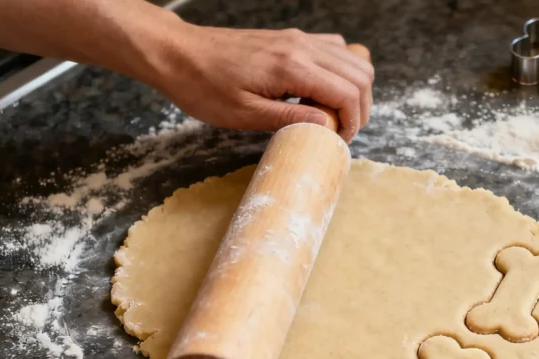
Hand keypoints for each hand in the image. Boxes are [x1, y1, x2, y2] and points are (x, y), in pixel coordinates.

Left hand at [148, 24, 373, 140]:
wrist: (177, 54)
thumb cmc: (203, 87)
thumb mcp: (243, 114)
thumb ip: (289, 119)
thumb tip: (326, 127)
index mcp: (291, 67)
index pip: (347, 92)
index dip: (353, 121)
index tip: (339, 141)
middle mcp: (301, 47)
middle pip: (360, 73)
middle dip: (361, 107)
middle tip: (343, 131)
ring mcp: (298, 38)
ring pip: (352, 59)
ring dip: (354, 89)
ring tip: (335, 114)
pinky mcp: (291, 38)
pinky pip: (334, 49)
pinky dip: (341, 72)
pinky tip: (321, 92)